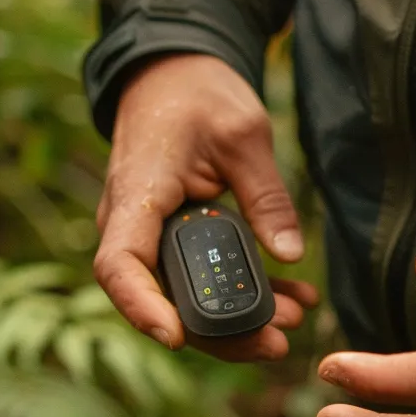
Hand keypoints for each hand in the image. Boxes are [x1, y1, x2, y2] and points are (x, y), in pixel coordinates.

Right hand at [94, 54, 316, 359]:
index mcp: (137, 195)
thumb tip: (290, 253)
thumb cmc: (197, 95)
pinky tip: (294, 299)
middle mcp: (132, 224)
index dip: (142, 308)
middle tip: (277, 341)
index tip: (176, 339)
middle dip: (218, 331)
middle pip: (161, 299)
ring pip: (185, 296)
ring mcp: (150, 235)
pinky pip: (201, 278)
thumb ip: (266, 195)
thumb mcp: (243, 135)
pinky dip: (245, 293)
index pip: (119, 266)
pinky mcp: (173, 239)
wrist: (172, 74)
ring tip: (295, 321)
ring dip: (239, 318)